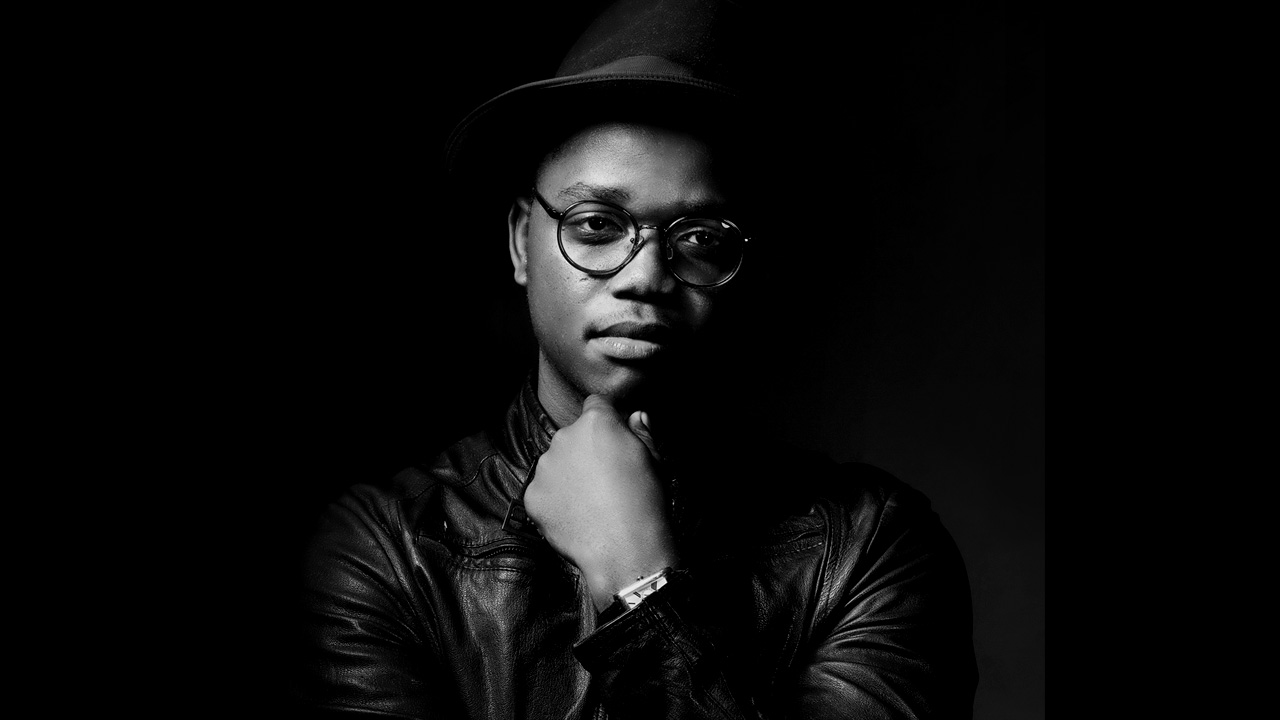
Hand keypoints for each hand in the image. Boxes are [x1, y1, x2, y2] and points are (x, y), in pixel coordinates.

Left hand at [523, 394, 677, 609]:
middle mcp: (564, 439)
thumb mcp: (655, 461)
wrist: (625, 550)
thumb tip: (636, 416)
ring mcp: (545, 468)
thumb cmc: (645, 503)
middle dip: (584, 451)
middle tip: (604, 479)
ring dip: (567, 476)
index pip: (595, 405)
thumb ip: (641, 432)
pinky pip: (543, 492)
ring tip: (590, 502)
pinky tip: (577, 516)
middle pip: (572, 437)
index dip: (606, 421)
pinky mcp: (533, 496)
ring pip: (555, 465)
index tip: (612, 440)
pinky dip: (555, 502)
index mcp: (595, 424)